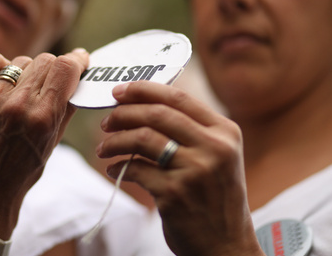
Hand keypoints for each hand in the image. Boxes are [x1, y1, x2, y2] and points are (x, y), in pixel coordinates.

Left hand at [0, 50, 88, 239]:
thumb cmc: (24, 168)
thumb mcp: (54, 140)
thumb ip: (68, 106)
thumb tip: (79, 78)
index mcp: (43, 117)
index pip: (65, 68)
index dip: (77, 59)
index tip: (81, 59)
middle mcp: (17, 105)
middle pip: (46, 61)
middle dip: (56, 68)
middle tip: (54, 81)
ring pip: (22, 61)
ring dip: (31, 71)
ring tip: (26, 90)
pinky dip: (4, 67)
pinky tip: (7, 83)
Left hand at [97, 81, 263, 255]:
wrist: (227, 246)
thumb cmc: (216, 198)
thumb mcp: (218, 157)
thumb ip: (191, 131)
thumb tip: (143, 107)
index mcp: (225, 132)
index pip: (179, 98)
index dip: (144, 90)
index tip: (120, 91)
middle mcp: (214, 147)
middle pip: (157, 114)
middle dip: (124, 113)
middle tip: (107, 121)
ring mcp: (194, 170)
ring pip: (142, 138)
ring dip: (116, 141)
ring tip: (104, 148)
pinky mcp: (174, 194)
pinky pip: (136, 170)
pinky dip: (118, 168)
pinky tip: (114, 170)